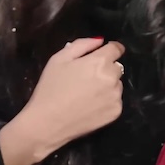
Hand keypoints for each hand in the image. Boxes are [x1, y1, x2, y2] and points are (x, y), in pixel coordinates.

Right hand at [15, 38, 125, 153]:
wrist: (47, 124)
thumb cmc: (50, 89)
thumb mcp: (59, 59)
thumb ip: (82, 44)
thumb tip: (101, 40)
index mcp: (100, 62)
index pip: (117, 48)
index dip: (109, 50)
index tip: (101, 55)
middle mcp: (113, 77)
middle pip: (117, 67)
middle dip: (105, 69)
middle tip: (87, 79)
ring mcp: (116, 96)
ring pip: (117, 84)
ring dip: (108, 85)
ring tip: (87, 94)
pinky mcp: (116, 112)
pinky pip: (115, 101)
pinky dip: (107, 102)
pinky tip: (90, 107)